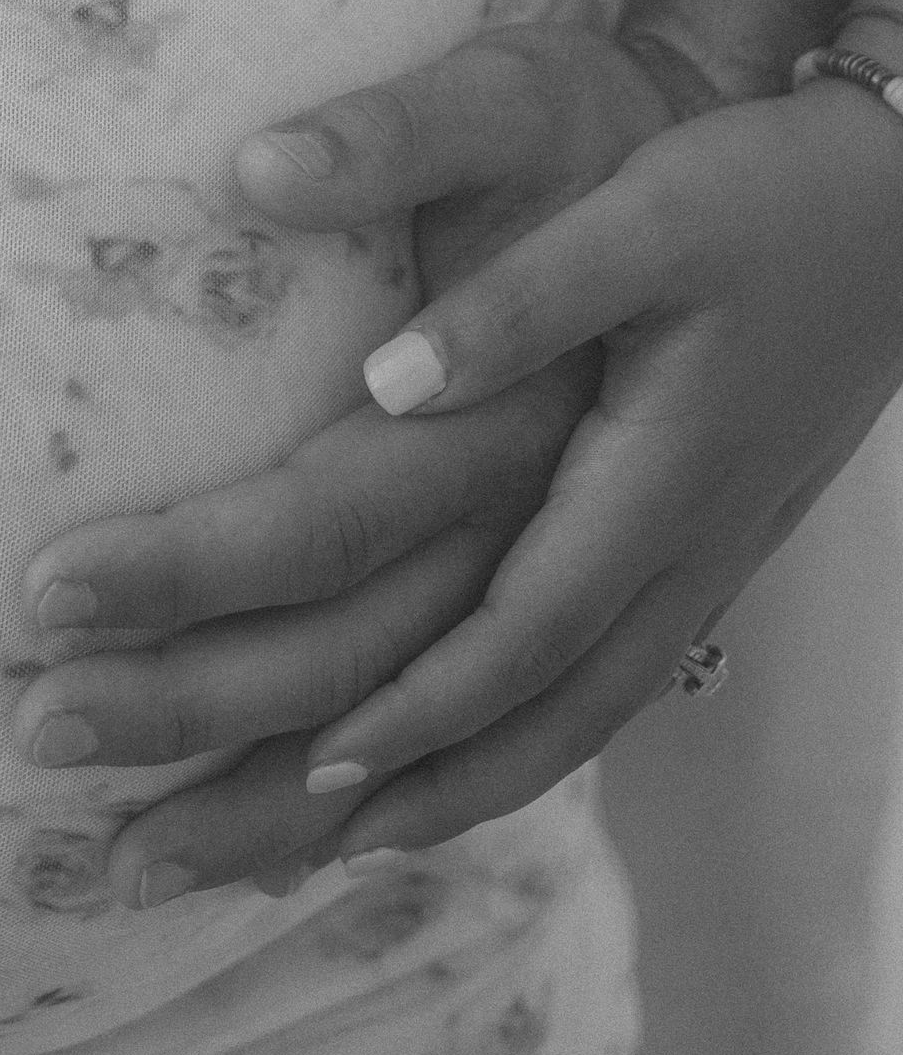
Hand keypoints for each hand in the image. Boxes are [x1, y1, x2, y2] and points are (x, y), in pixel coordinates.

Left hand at [10, 28, 684, 903]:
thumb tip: (372, 358)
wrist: (894, 226)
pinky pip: (542, 732)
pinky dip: (441, 793)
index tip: (73, 624)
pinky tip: (349, 824)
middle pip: (419, 706)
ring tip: (178, 867)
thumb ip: (513, 295)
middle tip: (66, 788)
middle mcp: (626, 568)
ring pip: (487, 756)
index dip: (234, 616)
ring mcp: (657, 601)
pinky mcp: (661, 594)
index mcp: (606, 475)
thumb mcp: (641, 209)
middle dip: (241, 764)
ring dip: (332, 822)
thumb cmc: (753, 195)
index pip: (392, 580)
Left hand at [288, 57, 902, 863]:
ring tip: (337, 844)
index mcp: (658, 483)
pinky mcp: (705, 543)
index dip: (421, 709)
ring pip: (581, 714)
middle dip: (413, 793)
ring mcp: (705, 560)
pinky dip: (523, 737)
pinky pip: (605, 679)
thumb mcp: (645, 219)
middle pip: (544, 716)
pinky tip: (457, 750)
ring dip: (462, 786)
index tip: (311, 765)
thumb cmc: (769, 198)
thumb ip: (518, 303)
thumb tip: (385, 386)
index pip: (524, 636)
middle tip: (285, 856)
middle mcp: (685, 551)